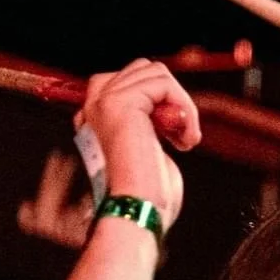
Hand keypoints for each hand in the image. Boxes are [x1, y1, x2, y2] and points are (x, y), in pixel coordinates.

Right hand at [76, 60, 201, 229]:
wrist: (139, 210)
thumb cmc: (148, 193)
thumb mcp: (149, 147)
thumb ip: (151, 121)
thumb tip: (172, 106)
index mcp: (96, 117)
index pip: (129, 79)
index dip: (159, 98)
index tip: (172, 135)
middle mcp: (94, 106)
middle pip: (143, 69)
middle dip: (172, 97)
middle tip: (182, 136)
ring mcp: (104, 101)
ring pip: (157, 72)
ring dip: (182, 104)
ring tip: (184, 139)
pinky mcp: (120, 102)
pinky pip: (163, 83)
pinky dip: (184, 108)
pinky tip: (184, 140)